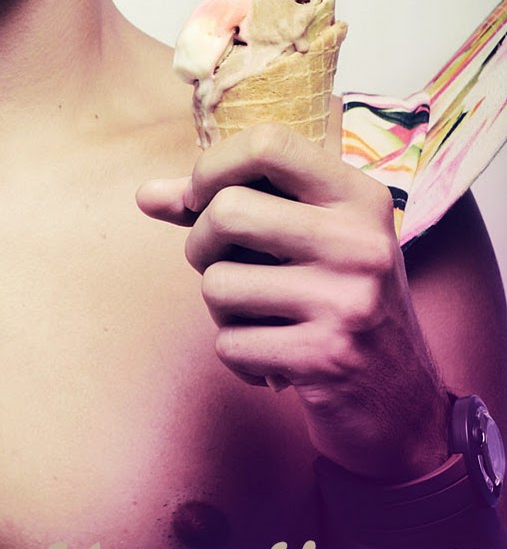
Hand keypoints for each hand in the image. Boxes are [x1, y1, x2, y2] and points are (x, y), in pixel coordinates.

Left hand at [137, 124, 452, 481]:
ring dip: (221, 309)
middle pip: (226, 211)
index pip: (268, 143)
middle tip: (224, 268)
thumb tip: (146, 194)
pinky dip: (237, 355)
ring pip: (217, 283)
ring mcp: (348, 299)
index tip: (201, 197)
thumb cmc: (337, 304)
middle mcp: (360, 241)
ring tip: (260, 319)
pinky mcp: (327, 357)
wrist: (402, 406)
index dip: (213, 165)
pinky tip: (274, 359)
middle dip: (202, 245)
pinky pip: (229, 344)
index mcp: (358, 197)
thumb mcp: (305, 242)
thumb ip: (228, 207)